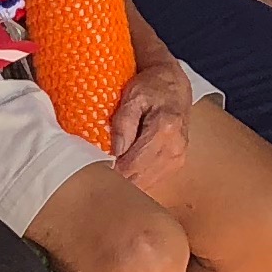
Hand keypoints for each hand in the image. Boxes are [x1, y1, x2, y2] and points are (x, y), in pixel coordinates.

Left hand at [106, 59, 192, 189]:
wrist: (174, 86)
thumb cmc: (152, 87)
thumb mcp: (133, 96)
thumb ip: (123, 123)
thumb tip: (115, 152)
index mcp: (164, 132)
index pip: (133, 166)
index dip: (111, 173)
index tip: (94, 171)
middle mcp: (174, 151)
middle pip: (139, 180)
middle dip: (116, 181)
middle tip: (96, 174)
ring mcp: (177, 160)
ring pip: (145, 185)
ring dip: (126, 182)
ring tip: (108, 172)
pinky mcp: (175, 165)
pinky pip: (151, 181)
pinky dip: (135, 179)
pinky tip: (123, 170)